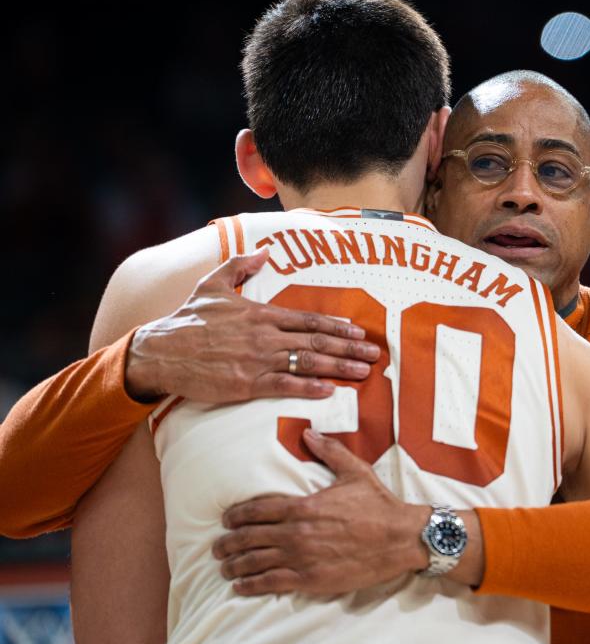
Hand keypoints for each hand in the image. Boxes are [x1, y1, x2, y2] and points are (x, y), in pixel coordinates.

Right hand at [124, 250, 380, 401]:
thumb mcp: (213, 284)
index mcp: (260, 313)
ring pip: (308, 363)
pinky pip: (285, 386)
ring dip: (339, 368)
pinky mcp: (247, 383)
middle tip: (374, 354)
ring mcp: (257, 360)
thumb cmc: (187, 319)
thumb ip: (241, 265)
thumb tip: (264, 251)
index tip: (358, 331)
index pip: (308, 319)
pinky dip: (309, 388)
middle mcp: (264, 335)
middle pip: (317, 341)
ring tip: (363, 373)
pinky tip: (329, 392)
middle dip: (349, 348)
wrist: (160, 351)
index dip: (337, 326)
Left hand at [213, 431, 430, 595]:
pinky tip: (241, 587)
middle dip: (228, 543)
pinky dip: (251, 585)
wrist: (400, 538)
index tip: (226, 520)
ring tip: (225, 568)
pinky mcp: (311, 579)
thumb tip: (308, 432)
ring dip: (235, 566)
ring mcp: (302, 558)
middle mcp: (296, 533)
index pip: (257, 510)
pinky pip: (271, 583)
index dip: (236, 516)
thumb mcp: (355, 471)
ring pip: (255, 562)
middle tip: (217, 548)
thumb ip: (328, 451)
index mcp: (303, 506)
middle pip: (249, 538)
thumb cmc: (378, 504)